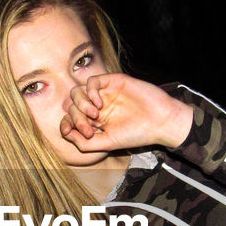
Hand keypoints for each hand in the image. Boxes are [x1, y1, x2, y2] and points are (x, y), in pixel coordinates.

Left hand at [60, 74, 193, 151]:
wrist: (160, 121)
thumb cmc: (136, 134)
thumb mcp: (107, 144)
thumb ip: (85, 143)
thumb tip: (66, 134)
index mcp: (95, 122)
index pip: (70, 119)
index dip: (65, 124)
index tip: (69, 131)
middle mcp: (97, 106)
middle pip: (71, 106)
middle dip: (76, 118)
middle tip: (90, 129)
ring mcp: (104, 93)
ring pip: (77, 92)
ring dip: (80, 105)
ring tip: (94, 115)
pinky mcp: (113, 81)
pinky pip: (91, 81)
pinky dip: (90, 92)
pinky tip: (99, 104)